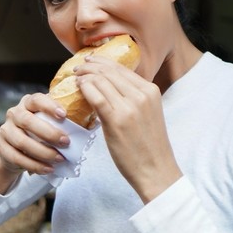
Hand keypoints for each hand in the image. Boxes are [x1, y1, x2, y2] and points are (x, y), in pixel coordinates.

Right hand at [0, 93, 68, 191]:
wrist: (18, 151)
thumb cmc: (41, 133)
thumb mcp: (51, 122)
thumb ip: (66, 120)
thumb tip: (95, 121)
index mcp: (28, 103)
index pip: (36, 99)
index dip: (49, 106)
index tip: (64, 115)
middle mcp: (14, 113)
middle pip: (27, 120)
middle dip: (48, 132)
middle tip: (66, 142)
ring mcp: (6, 130)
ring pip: (21, 141)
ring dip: (42, 151)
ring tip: (59, 159)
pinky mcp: (2, 148)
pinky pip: (17, 157)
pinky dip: (34, 165)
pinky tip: (48, 169)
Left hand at [75, 55, 181, 201]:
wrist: (156, 170)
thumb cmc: (149, 146)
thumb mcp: (148, 113)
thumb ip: (134, 98)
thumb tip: (110, 88)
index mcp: (151, 91)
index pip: (122, 68)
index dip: (102, 62)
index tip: (90, 62)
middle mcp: (142, 95)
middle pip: (110, 71)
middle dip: (90, 66)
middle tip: (77, 67)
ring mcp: (130, 107)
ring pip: (101, 80)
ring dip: (84, 76)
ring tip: (75, 77)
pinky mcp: (116, 120)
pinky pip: (96, 96)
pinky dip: (84, 88)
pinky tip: (78, 88)